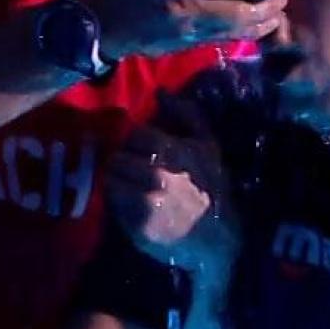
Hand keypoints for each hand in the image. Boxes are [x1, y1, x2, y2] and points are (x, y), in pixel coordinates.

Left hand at [105, 93, 237, 273]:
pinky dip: (119, 203)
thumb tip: (161, 91)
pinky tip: (133, 206)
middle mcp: (157, 175)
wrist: (218, 237)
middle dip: (124, 162)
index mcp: (173, 152)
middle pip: (119, 156)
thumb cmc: (212, 187)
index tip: (144, 151)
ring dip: (117, 181)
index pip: (136, 135)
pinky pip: (114, 205)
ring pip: (111, 179)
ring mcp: (146, 202)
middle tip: (133, 171)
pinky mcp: (137, 225)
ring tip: (130, 187)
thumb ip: (186, 115)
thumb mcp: (207, 147)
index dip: (138, 142)